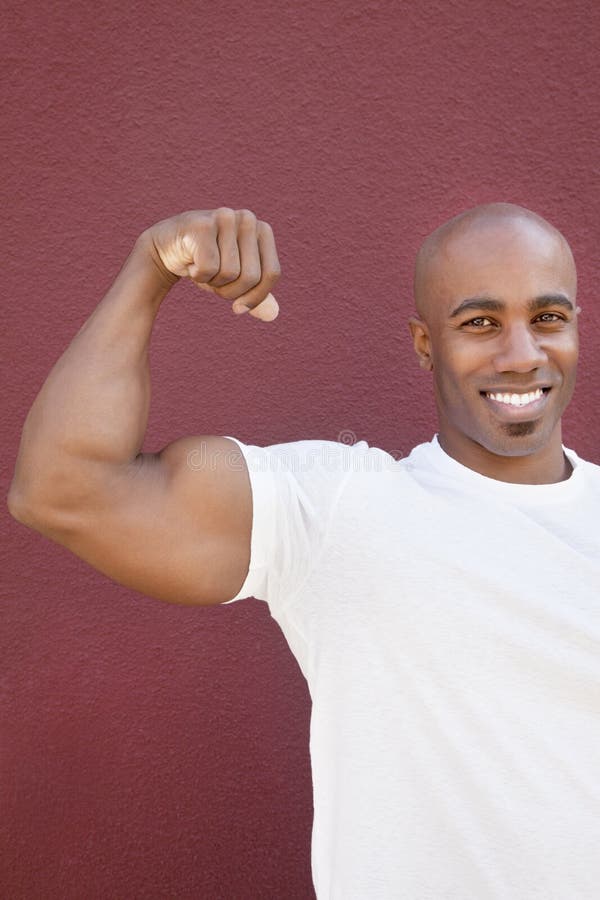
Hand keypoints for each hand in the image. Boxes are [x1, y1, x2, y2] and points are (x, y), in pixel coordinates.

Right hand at [142, 208, 280, 321]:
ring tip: (202, 266)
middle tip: (214, 279)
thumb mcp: (235, 280)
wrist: (167, 247)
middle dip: (230, 291)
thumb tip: (273, 315)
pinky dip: (198, 275)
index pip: (272, 273)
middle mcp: (248, 219)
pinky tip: (190, 261)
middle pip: (251, 277)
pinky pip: (209, 268)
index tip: (238, 308)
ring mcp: (225, 218)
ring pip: (230, 273)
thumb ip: (255, 294)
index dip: (256, 297)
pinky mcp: (202, 225)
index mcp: (263, 230)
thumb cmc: (206, 262)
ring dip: (212, 281)